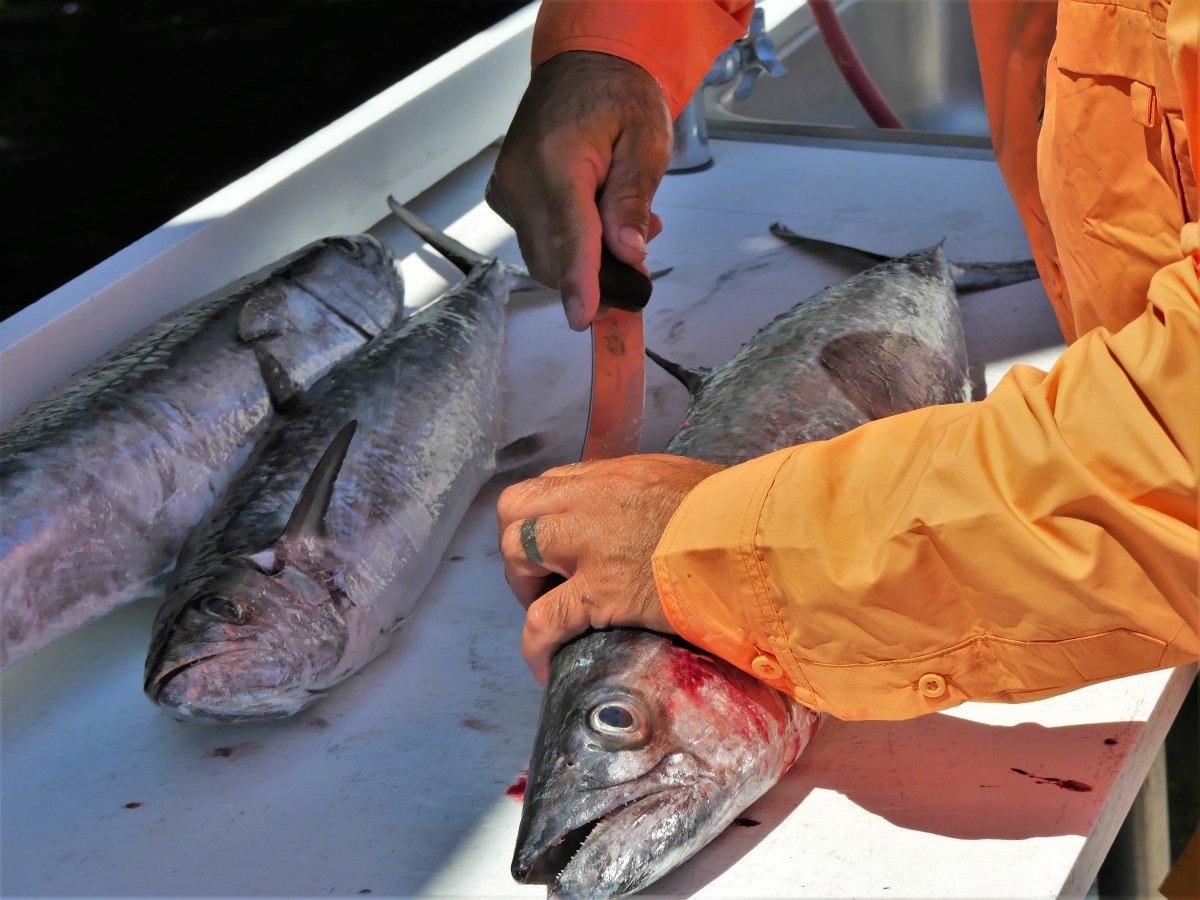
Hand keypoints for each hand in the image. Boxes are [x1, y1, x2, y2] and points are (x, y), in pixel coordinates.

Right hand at [486, 51, 671, 330]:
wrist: (583, 64)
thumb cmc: (617, 95)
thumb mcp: (645, 141)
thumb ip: (633, 198)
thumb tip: (629, 251)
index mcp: (558, 161)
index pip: (570, 236)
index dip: (579, 283)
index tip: (584, 319)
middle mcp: (522, 179)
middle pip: (551, 258)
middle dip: (593, 281)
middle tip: (637, 275)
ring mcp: (507, 189)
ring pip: (542, 254)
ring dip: (584, 261)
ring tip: (626, 233)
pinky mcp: (505, 196)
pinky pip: (535, 238)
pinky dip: (567, 244)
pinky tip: (598, 221)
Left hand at [496, 454, 723, 682]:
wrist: (755, 541)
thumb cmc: (738, 512)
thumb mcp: (688, 482)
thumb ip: (657, 496)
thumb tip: (662, 516)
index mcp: (613, 475)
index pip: (552, 483)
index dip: (547, 516)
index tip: (560, 544)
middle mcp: (589, 502)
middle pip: (515, 507)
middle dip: (521, 542)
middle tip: (545, 577)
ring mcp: (588, 546)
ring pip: (515, 552)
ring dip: (524, 585)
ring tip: (546, 612)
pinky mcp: (598, 593)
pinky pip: (542, 620)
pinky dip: (535, 645)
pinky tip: (544, 665)